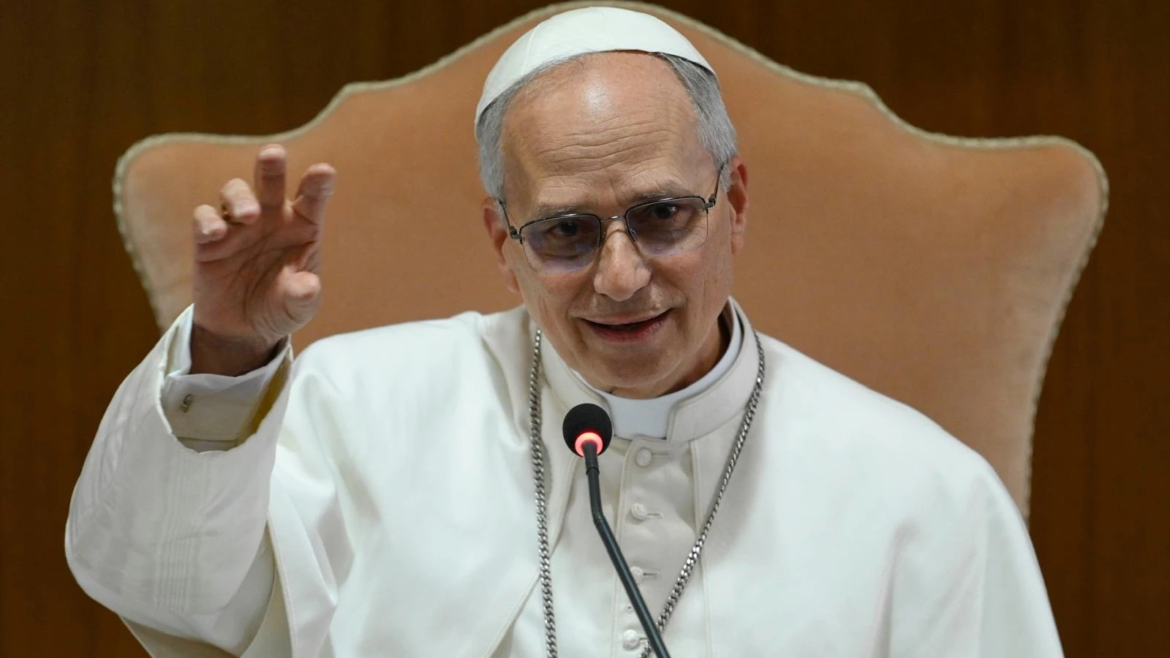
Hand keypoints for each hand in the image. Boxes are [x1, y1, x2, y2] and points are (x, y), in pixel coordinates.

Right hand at [189, 145, 335, 374]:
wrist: (244, 330)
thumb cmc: (281, 306)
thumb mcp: (298, 308)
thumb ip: (304, 296)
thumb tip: (308, 285)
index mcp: (302, 226)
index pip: (313, 198)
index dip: (318, 183)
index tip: (324, 172)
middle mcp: (271, 217)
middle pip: (271, 182)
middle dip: (271, 165)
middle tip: (273, 154)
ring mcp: (238, 225)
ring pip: (235, 192)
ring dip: (240, 197)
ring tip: (249, 215)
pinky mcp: (208, 240)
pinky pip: (204, 219)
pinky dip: (208, 221)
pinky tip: (216, 232)